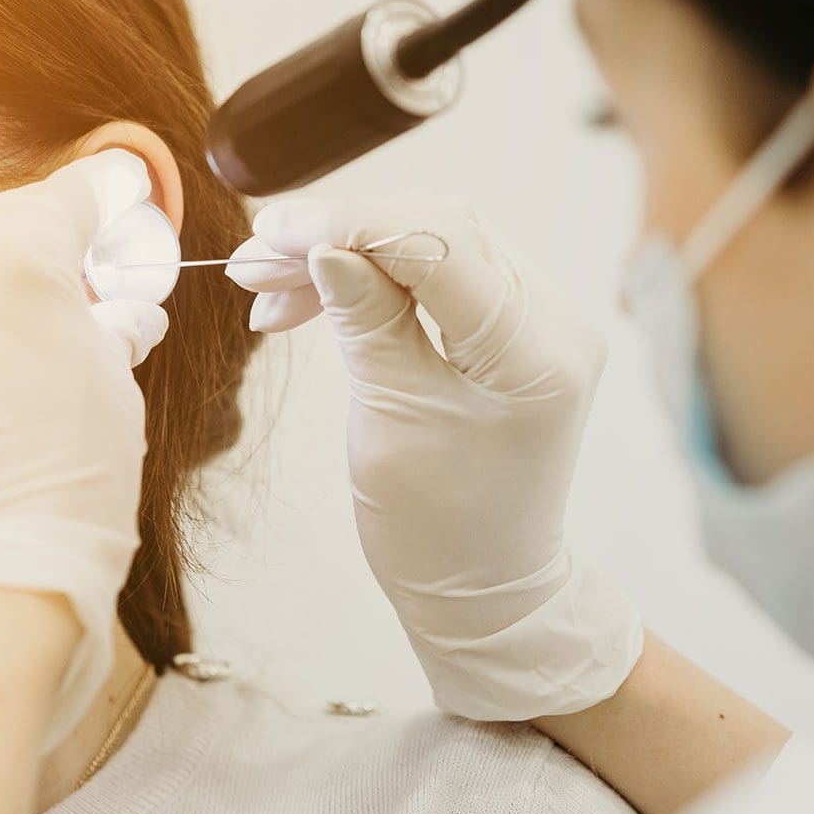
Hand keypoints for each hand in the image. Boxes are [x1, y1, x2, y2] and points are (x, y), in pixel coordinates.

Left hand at [0, 151, 167, 749]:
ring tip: (20, 335)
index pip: (74, 192)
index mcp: (18, 256)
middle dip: (33, 235)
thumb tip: (119, 308)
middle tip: (77, 287)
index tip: (127, 196)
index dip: (113, 193)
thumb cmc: (69, 480)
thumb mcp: (117, 381)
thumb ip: (112, 321)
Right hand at [228, 193, 641, 719]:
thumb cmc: (436, 527)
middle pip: (443, 229)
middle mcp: (558, 323)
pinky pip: (449, 272)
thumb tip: (324, 243)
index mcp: (536, 355)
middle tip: (255, 263)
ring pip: (440, 240)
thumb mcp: (389, 420)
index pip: (441, 246)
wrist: (485, 587)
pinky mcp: (522, 327)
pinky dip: (382, 275)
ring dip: (354, 251)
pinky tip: (316, 294)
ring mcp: (546, 321)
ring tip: (270, 285)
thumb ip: (365, 321)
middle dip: (343, 234)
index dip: (350, 226)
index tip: (271, 234)